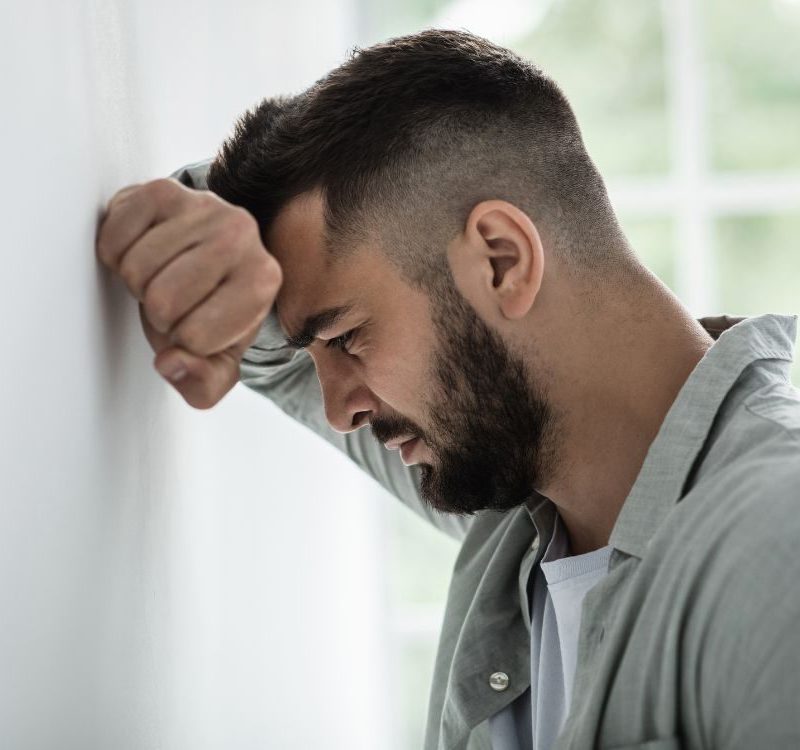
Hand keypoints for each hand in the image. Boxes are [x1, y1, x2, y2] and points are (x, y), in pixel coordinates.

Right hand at [96, 178, 281, 407]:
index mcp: (263, 281)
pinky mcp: (163, 190)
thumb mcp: (217, 361)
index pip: (196, 338)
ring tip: (162, 275)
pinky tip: (143, 251)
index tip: (197, 324)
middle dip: (158, 313)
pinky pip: (114, 239)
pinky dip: (116, 255)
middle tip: (175, 299)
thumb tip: (172, 364)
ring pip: (136, 270)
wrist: (202, 254)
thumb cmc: (211, 310)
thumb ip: (203, 384)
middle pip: (162, 301)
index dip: (184, 341)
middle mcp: (242, 235)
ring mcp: (204, 206)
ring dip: (137, 283)